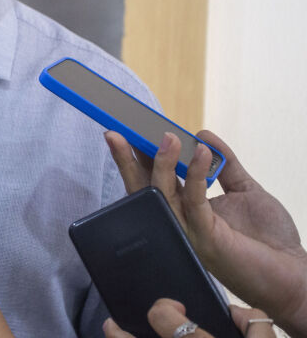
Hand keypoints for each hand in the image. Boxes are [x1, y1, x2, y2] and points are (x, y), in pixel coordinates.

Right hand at [106, 130, 306, 335]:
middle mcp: (181, 221)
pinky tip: (201, 153)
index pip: (156, 180)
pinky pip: (194, 201)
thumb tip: (202, 134)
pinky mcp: (205, 237)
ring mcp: (189, 231)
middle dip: (126, 161)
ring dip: (159, 164)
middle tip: (116, 134)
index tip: (131, 131)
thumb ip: (224, 164)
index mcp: (187, 210)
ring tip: (167, 136)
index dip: (141, 157)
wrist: (293, 274)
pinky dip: (195, 174)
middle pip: (144, 189)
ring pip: (161, 195)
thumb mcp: (244, 190)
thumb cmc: (269, 239)